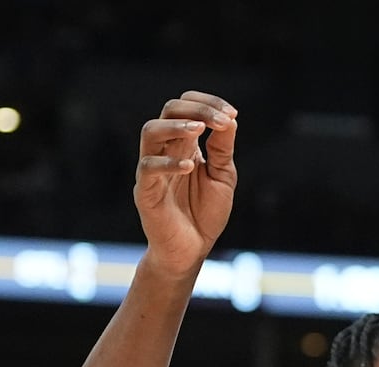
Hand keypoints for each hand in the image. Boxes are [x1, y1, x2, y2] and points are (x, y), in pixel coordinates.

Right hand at [134, 90, 238, 275]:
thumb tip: (230, 120)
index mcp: (185, 144)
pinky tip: (190, 166)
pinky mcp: (145, 190)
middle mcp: (166, 150)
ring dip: (176, 126)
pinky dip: (168, 163)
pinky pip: (148, 168)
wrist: (191, 250)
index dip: (208, 104)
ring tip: (200, 129)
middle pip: (169, 111)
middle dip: (198, 110)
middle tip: (223, 120)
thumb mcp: (223, 177)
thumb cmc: (205, 213)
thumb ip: (223, 150)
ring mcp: (153, 168)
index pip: (187, 108)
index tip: (233, 114)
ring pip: (150, 131)